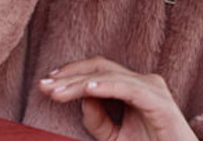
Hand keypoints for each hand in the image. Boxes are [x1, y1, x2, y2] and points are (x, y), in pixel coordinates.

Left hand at [39, 57, 196, 140]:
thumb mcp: (115, 137)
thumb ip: (98, 120)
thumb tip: (81, 99)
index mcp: (133, 87)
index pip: (98, 71)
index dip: (71, 74)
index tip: (46, 84)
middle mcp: (144, 82)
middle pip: (100, 68)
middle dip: (69, 75)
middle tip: (43, 85)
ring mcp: (153, 88)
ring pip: (109, 76)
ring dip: (79, 83)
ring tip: (57, 92)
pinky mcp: (159, 102)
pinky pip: (128, 89)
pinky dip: (106, 87)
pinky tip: (86, 91)